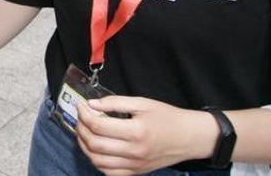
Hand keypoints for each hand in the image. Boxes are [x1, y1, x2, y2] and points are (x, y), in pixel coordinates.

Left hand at [74, 96, 217, 175]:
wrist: (189, 137)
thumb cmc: (168, 118)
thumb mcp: (143, 103)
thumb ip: (115, 102)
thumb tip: (92, 104)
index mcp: (136, 131)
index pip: (99, 126)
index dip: (84, 115)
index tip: (81, 106)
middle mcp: (134, 151)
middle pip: (95, 144)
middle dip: (81, 129)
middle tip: (81, 118)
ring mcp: (135, 165)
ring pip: (97, 161)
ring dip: (85, 146)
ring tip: (84, 132)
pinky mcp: (136, 172)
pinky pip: (109, 173)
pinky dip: (97, 162)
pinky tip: (96, 149)